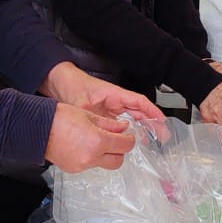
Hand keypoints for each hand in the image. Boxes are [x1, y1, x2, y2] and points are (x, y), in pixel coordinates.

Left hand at [41, 62, 166, 135]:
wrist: (59, 82)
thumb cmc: (72, 86)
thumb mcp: (82, 104)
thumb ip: (94, 119)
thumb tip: (104, 133)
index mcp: (115, 94)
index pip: (139, 102)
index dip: (152, 111)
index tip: (162, 121)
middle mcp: (116, 100)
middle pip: (139, 111)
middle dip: (152, 122)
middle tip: (162, 135)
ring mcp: (111, 107)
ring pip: (132, 117)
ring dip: (142, 127)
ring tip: (151, 139)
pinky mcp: (104, 113)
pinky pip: (120, 122)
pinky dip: (128, 130)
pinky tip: (130, 139)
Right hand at [45, 105, 135, 171]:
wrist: (37, 128)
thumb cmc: (59, 118)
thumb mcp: (89, 116)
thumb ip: (109, 125)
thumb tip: (123, 128)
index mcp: (98, 141)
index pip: (125, 146)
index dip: (129, 140)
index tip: (127, 136)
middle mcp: (91, 157)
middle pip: (118, 161)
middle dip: (120, 151)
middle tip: (116, 141)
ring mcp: (82, 166)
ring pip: (103, 164)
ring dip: (105, 155)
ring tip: (96, 142)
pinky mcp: (74, 169)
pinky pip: (89, 165)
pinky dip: (91, 157)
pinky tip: (83, 146)